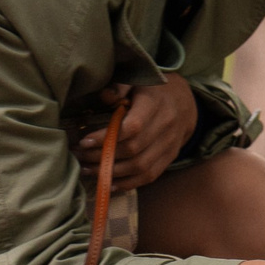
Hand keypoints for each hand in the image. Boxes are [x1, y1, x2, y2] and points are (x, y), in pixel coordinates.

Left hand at [72, 76, 195, 189]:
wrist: (184, 103)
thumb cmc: (152, 91)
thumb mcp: (136, 81)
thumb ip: (120, 87)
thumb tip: (104, 96)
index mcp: (155, 104)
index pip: (132, 127)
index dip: (107, 137)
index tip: (84, 141)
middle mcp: (166, 126)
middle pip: (133, 149)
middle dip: (102, 156)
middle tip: (80, 156)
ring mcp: (170, 144)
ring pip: (140, 166)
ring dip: (111, 172)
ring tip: (88, 170)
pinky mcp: (170, 158)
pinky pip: (149, 176)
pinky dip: (128, 183)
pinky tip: (108, 182)